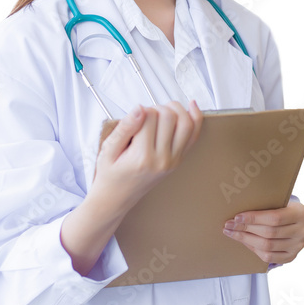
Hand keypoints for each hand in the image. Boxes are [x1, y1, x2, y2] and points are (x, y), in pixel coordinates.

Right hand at [90, 100, 203, 215]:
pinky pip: (193, 136)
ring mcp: (173, 160)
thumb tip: (139, 108)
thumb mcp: (107, 151)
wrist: (116, 198)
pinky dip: (195, 118)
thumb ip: (124, 128)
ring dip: (176, 109)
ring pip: (186, 124)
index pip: (149, 117)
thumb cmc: (110, 175)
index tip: (134, 117)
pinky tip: (191, 106)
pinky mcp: (179, 160)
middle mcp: (162, 159)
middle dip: (157, 108)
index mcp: (142, 157)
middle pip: (169, 117)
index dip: (141, 110)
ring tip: (163, 110)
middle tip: (146, 115)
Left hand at [222, 198, 303, 265]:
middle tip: (229, 225)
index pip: (275, 218)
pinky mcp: (291, 256)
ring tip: (232, 233)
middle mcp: (302, 231)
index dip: (254, 218)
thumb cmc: (284, 208)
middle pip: (269, 233)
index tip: (237, 217)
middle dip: (246, 229)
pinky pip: (269, 257)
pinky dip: (254, 249)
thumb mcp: (281, 202)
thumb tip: (240, 212)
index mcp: (301, 213)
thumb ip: (266, 206)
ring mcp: (298, 246)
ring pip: (267, 246)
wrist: (296, 221)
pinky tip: (244, 242)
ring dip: (246, 239)